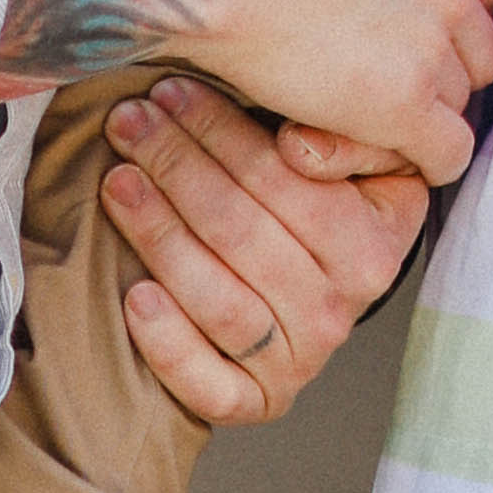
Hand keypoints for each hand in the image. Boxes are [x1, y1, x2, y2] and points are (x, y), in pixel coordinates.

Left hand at [95, 79, 429, 427]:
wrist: (328, 290)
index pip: (285, 183)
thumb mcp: (366, 164)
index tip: (171, 92)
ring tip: (118, 182)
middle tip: (129, 122)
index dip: (221, 132)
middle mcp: (340, 310)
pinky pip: (211, 387)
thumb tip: (299, 145)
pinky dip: (169, 345)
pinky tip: (134, 296)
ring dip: (158, 233)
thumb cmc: (332, 209)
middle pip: (240, 233)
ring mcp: (299, 361)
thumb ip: (348, 138)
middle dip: (176, 166)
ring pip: (218, 298)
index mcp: (374, 247)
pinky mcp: (258, 400)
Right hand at [192, 0, 492, 177]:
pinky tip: (386, 146)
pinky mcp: (399, 107)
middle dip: (443, 56)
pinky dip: (425, 157)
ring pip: (461, 96)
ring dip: (426, 104)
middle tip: (382, 64)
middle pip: (480, 43)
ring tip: (367, 103)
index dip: (447, 2)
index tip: (402, 15)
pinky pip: (447, 152)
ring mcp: (430, 49)